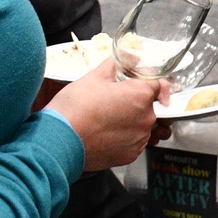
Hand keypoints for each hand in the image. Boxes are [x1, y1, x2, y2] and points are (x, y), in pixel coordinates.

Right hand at [46, 57, 168, 171]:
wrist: (60, 140)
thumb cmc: (75, 108)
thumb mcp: (92, 78)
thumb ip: (111, 67)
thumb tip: (116, 61)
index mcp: (141, 95)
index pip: (157, 86)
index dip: (149, 84)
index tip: (143, 86)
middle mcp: (146, 118)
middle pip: (150, 108)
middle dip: (136, 104)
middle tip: (115, 104)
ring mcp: (139, 139)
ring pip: (144, 127)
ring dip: (133, 123)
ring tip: (111, 121)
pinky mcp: (131, 156)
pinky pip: (135, 144)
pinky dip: (126, 139)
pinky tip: (108, 135)